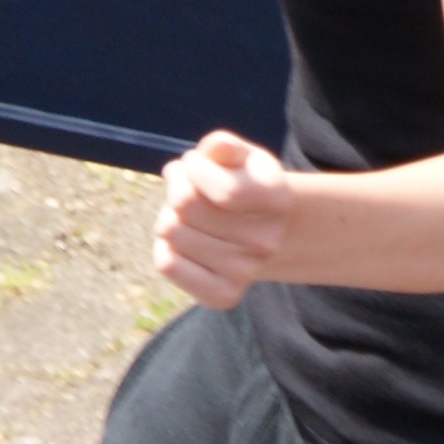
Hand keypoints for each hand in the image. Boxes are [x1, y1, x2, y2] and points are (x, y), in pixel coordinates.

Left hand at [153, 131, 290, 309]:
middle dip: (175, 186)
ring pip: (170, 233)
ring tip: (188, 215)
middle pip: (187, 207)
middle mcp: (267, 241)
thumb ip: (224, 147)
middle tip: (185, 186)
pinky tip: (184, 241)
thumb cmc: (240, 182)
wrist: (259, 231)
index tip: (194, 161)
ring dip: (168, 215)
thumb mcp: (238, 156)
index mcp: (277, 199)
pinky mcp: (223, 295)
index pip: (225, 190)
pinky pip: (167, 264)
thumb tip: (218, 147)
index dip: (195, 168)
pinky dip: (165, 247)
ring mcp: (246, 272)